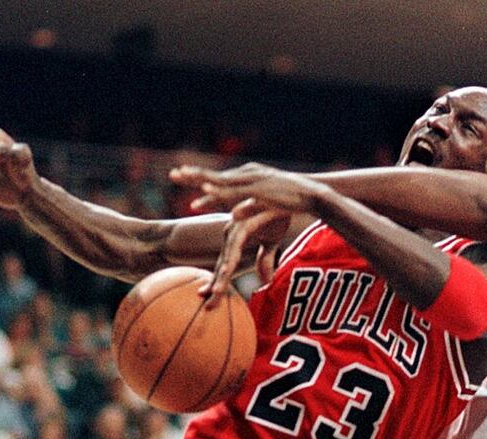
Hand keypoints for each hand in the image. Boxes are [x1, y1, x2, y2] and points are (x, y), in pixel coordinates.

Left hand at [169, 162, 330, 214]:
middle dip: (194, 175)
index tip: (178, 175)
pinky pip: (240, 194)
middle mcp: (247, 175)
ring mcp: (254, 182)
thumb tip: (232, 215)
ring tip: (187, 183)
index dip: (198, 177)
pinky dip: (225, 194)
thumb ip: (247, 208)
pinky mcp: (263, 191)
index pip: (217, 178)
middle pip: (215, 176)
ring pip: (224, 183)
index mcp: (246, 177)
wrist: (313, 194)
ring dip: (205, 183)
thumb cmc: (290, 200)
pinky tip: (212, 195)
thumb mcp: (262, 203)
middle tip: (172, 174)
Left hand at [201, 202, 290, 304]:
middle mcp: (234, 233)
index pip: (223, 266)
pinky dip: (234, 251)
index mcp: (235, 239)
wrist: (291, 191)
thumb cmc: (277, 214)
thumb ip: (264, 260)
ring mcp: (241, 224)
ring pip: (230, 252)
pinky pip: (243, 234)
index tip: (206, 302)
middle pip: (223, 263)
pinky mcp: (252, 215)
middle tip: (206, 303)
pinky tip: (229, 264)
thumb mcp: (271, 242)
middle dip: (216, 284)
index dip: (216, 284)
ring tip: (218, 289)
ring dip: (224, 271)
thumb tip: (264, 282)